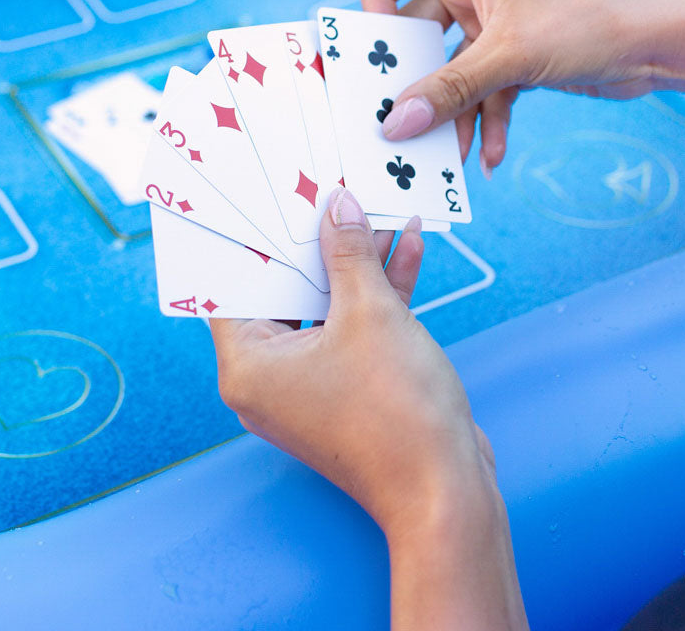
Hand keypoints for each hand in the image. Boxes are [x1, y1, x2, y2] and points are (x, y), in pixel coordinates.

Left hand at [210, 188, 526, 628]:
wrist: (449, 492)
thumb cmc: (397, 413)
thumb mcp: (370, 313)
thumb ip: (350, 254)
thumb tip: (339, 207)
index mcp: (250, 366)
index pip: (235, 288)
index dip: (253, 241)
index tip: (263, 201)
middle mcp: (271, 379)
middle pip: (286, 292)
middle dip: (317, 242)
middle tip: (323, 193)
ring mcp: (311, 384)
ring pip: (327, 306)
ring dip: (357, 262)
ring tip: (375, 209)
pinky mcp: (349, 387)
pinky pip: (353, 328)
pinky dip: (378, 293)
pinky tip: (407, 246)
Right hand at [361, 0, 669, 174]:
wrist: (659, 41)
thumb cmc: (588, 17)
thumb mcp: (507, 56)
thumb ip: (448, 91)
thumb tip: (396, 123)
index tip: (376, 43)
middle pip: (419, 30)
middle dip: (412, 77)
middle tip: (392, 113)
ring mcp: (496, 24)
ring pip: (453, 70)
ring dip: (450, 112)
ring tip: (446, 153)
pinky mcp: (517, 57)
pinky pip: (485, 90)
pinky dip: (486, 120)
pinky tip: (490, 155)